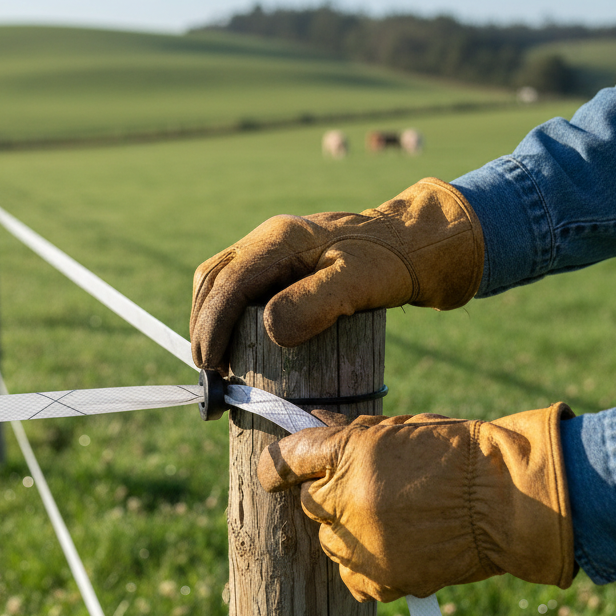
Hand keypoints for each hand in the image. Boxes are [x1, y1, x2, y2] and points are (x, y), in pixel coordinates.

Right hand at [190, 177, 483, 371]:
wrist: (412, 246)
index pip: (229, 282)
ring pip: (218, 283)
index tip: (213, 365)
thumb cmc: (389, 264)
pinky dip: (224, 318)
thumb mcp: (359, 284)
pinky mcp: (276, 266)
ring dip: (209, 323)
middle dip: (203, 327)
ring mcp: (269, 251)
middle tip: (210, 375)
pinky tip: (232, 348)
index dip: (213, 325)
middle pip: (212, 280)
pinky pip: (235, 289)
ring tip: (216, 367)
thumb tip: (269, 330)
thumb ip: (316, 303)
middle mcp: (266, 240)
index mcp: (280, 240)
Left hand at [257, 404, 574, 602]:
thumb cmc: (460, 455)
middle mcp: (344, 500)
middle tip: (372, 490)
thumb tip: (317, 430)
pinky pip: (354, 576)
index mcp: (347, 454)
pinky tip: (398, 548)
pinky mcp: (380, 579)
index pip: (287, 458)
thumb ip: (352, 436)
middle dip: (332, 496)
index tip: (276, 472)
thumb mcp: (400, 429)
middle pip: (311, 503)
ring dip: (350, 531)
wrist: (507, 502)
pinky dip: (368, 566)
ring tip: (396, 520)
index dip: (278, 465)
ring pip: (331, 541)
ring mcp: (360, 544)